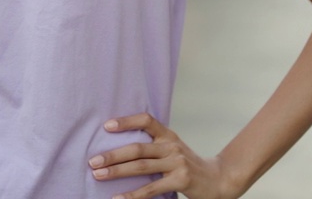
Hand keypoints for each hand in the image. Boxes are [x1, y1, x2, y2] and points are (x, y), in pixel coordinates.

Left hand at [88, 113, 240, 198]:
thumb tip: (120, 149)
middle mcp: (172, 146)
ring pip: (141, 166)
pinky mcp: (180, 180)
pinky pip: (151, 188)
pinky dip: (132, 195)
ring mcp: (177, 163)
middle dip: (113, 154)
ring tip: (98, 175)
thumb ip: (154, 146)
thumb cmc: (188, 165)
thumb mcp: (173, 149)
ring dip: (117, 171)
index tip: (107, 126)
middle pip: (138, 147)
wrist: (218, 180)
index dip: (126, 121)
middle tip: (93, 161)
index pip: (146, 120)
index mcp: (168, 135)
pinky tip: (118, 198)